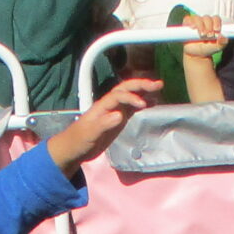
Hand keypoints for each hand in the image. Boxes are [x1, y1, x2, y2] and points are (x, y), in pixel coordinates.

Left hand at [46, 75, 162, 173]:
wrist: (73, 148)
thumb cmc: (79, 141)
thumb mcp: (90, 134)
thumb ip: (103, 124)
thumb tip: (120, 114)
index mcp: (102, 106)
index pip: (118, 95)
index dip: (131, 97)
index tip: (143, 105)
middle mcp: (109, 105)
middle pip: (125, 89)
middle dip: (141, 85)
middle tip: (158, 85)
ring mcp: (114, 111)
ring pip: (130, 95)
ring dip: (143, 90)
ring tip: (159, 89)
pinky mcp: (118, 119)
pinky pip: (132, 107)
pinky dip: (142, 103)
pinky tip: (152, 103)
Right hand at [181, 12, 225, 62]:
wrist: (197, 54)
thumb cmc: (208, 48)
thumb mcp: (218, 47)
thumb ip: (222, 43)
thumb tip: (222, 37)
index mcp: (213, 24)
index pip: (216, 18)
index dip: (216, 23)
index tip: (217, 30)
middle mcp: (205, 22)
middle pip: (207, 18)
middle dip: (208, 26)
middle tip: (209, 35)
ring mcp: (196, 23)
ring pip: (197, 18)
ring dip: (200, 25)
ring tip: (202, 34)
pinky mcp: (187, 25)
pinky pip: (187, 19)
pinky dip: (190, 22)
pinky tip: (192, 27)